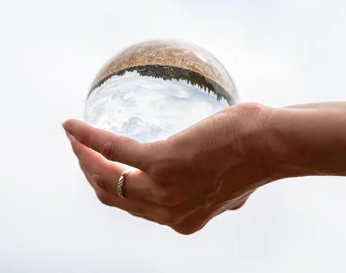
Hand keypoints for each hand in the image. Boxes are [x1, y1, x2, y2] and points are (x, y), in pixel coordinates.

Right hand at [63, 103, 302, 234]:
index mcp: (182, 219)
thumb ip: (222, 199)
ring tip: (73, 137)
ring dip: (83, 156)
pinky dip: (88, 138)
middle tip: (80, 151)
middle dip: (91, 173)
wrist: (273, 145)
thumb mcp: (236, 191)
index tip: (100, 168)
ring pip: (106, 179)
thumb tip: (230, 200)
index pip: (134, 209)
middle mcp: (168, 213)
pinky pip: (113, 150)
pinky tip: (72, 126)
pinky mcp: (161, 164)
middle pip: (113, 197)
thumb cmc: (256, 157)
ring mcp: (163, 190)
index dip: (112, 190)